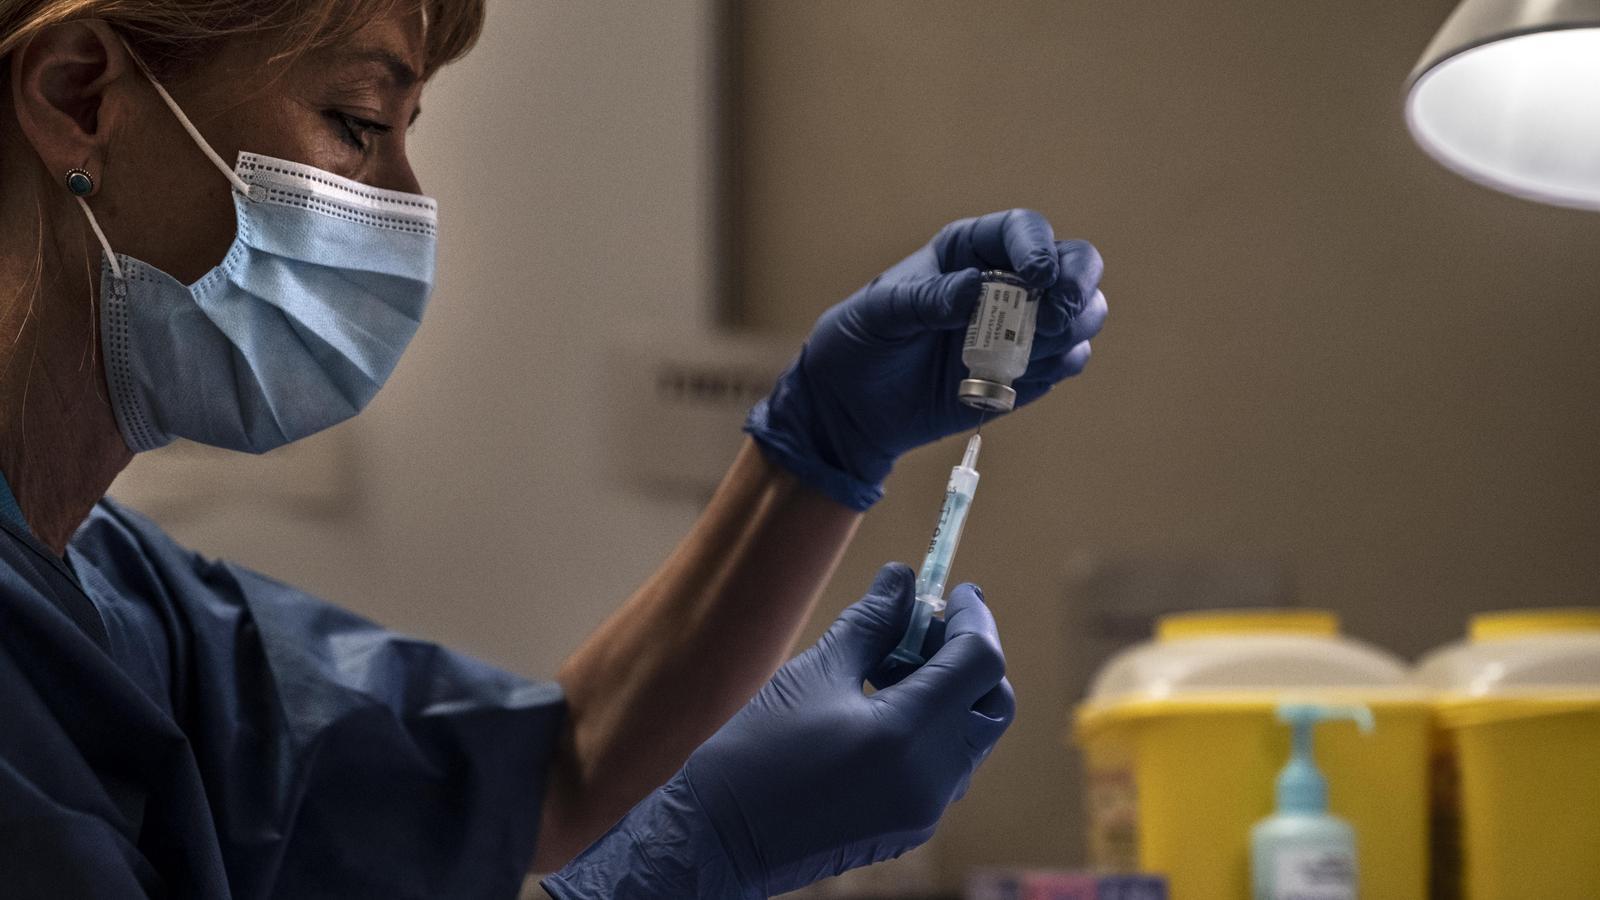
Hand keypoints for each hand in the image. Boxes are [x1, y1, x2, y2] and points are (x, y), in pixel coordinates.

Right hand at [542, 564, 1013, 898]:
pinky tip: (882, 706)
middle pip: (991, 702)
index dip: (971, 617)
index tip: (953, 589)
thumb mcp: (814, 673)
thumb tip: (904, 579)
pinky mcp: (910, 826)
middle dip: (968, 656)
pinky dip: (933, 727)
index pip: (978, 661)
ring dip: (950, 691)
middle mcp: (931, 778)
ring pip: (971, 736)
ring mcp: (925, 809)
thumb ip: (872, 623)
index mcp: (907, 734)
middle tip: (925, 627)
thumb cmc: (754, 751)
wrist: (717, 838)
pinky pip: (946, 766)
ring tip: (889, 665)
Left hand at [746, 209, 1106, 508]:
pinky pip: (1065, 361)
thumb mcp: (880, 312)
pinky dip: (1059, 366)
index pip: (1023, 230)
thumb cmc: (860, 343)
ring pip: (1081, 315)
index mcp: (970, 250)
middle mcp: (1007, 282)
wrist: (852, 407)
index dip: (1039, 247)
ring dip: (1071, 329)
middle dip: (1077, 285)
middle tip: (1058, 313)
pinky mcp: (1025, 372)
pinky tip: (1022, 374)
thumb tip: (976, 287)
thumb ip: (927, 298)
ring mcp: (1021, 327)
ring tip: (1030, 348)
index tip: (1037, 275)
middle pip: (1073, 265)